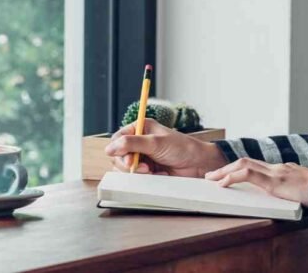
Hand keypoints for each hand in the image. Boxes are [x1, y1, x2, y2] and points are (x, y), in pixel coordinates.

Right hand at [104, 118, 227, 177]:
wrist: (197, 164)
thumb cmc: (181, 148)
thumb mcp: (155, 143)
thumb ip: (132, 143)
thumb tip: (110, 148)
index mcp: (140, 128)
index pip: (118, 138)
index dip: (118, 150)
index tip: (129, 160)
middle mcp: (139, 141)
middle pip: (118, 155)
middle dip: (129, 164)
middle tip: (144, 167)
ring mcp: (142, 156)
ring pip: (126, 168)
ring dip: (137, 172)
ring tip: (151, 171)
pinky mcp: (148, 169)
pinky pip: (136, 176)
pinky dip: (144, 178)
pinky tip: (157, 174)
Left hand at [204, 158, 307, 206]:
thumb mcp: (302, 189)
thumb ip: (291, 189)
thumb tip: (288, 193)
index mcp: (281, 170)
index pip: (255, 165)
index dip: (238, 168)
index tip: (226, 173)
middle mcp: (276, 167)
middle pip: (245, 161)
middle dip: (227, 168)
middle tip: (212, 175)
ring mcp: (275, 172)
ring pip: (243, 165)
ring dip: (225, 171)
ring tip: (212, 179)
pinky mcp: (274, 181)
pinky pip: (249, 175)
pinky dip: (233, 177)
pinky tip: (223, 183)